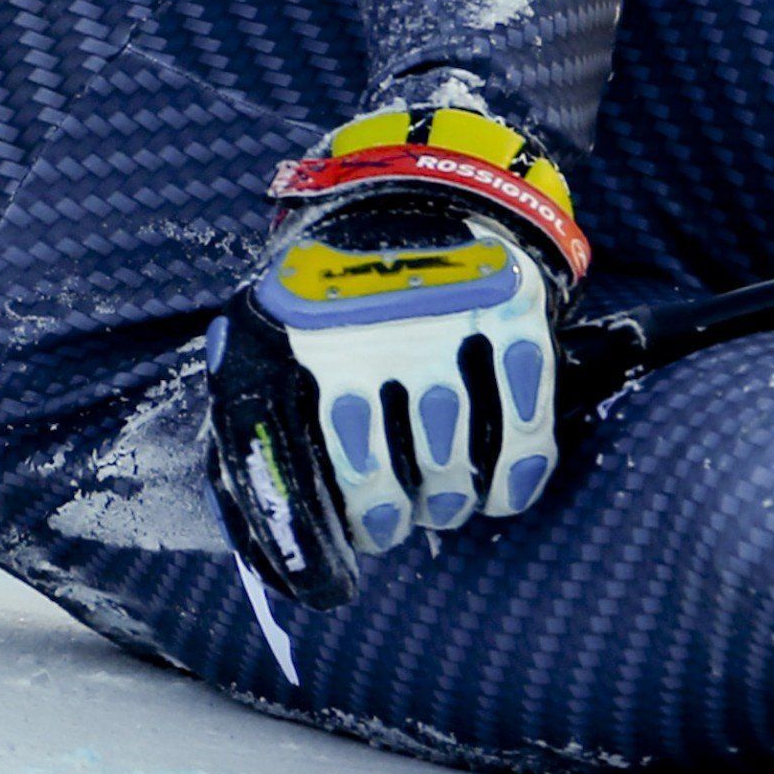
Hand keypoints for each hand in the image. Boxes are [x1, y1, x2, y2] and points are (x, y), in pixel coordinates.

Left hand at [205, 101, 583, 606]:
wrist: (423, 181)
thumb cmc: (337, 287)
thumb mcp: (270, 330)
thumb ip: (256, 421)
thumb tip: (260, 547)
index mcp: (279, 334)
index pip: (277, 469)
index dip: (300, 548)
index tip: (328, 592)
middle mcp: (353, 328)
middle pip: (372, 480)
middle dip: (384, 519)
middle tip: (393, 523)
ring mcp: (435, 321)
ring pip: (445, 465)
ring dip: (445, 501)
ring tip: (440, 500)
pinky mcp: (507, 312)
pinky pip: (518, 431)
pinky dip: (514, 477)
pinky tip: (502, 492)